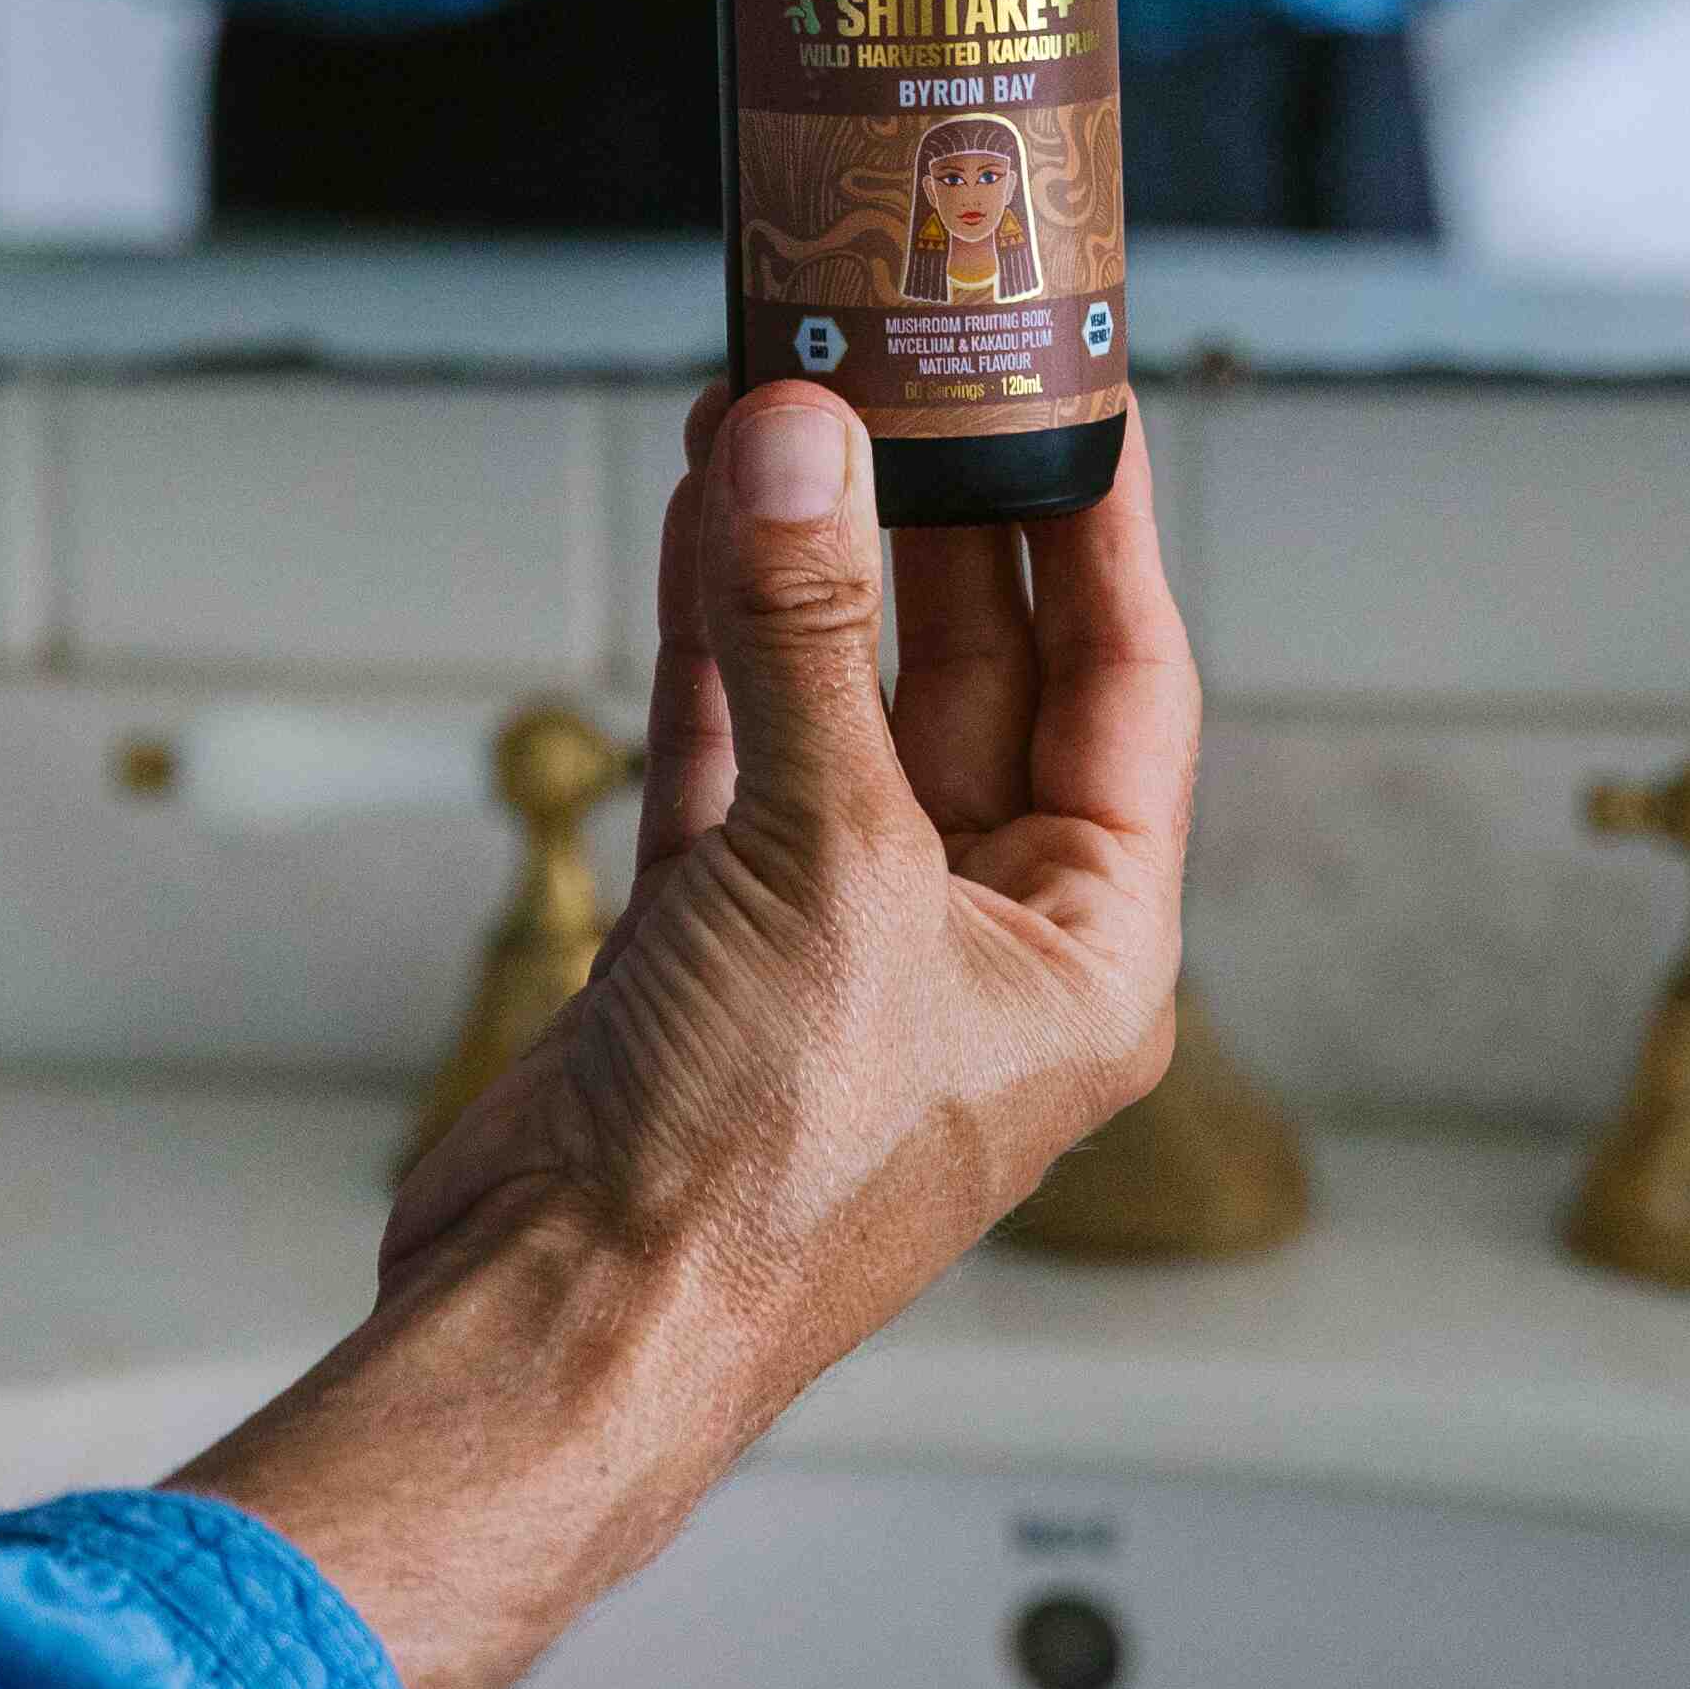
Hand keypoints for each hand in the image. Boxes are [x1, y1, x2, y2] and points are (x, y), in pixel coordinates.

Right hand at [386, 380, 1190, 1313]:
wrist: (564, 1318)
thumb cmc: (752, 1177)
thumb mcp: (822, 861)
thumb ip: (805, 634)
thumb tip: (802, 443)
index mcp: (1084, 953)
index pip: (1125, 686)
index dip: (1101, 529)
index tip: (1077, 393)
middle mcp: (974, 939)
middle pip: (980, 672)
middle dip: (931, 519)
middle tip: (904, 370)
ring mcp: (833, 935)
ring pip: (839, 696)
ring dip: (804, 556)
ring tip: (779, 406)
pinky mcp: (704, 937)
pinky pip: (727, 740)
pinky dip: (709, 631)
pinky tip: (697, 516)